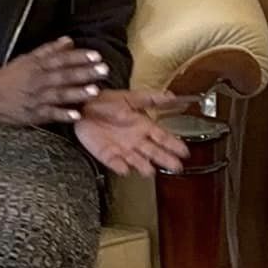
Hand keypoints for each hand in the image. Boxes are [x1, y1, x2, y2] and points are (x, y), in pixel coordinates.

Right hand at [0, 37, 109, 125]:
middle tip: (103, 70)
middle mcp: (38, 81)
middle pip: (64, 75)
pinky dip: (63, 115)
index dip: (79, 57)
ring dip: (78, 92)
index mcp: (37, 66)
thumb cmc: (10, 76)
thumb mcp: (27, 58)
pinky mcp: (34, 114)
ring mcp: (37, 98)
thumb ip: (49, 50)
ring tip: (95, 91)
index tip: (96, 55)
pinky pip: (50, 115)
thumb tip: (69, 40)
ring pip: (59, 94)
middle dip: (85, 72)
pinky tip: (77, 115)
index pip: (61, 59)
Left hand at [74, 90, 190, 176]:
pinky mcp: (107, 155)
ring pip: (138, 160)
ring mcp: (122, 148)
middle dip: (166, 160)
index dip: (174, 144)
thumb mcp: (131, 97)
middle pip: (154, 152)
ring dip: (144, 166)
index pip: (163, 137)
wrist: (82, 107)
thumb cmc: (105, 101)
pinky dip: (121, 167)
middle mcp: (135, 140)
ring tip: (151, 171)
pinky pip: (116, 164)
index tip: (185, 152)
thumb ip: (151, 98)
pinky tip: (126, 169)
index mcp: (143, 125)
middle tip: (177, 167)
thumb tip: (172, 96)